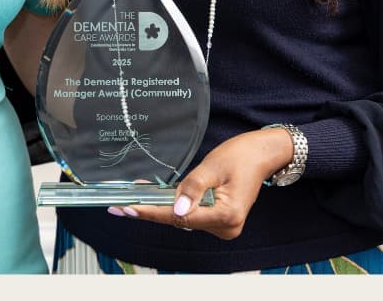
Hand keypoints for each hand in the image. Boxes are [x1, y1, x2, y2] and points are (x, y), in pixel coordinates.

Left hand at [125, 128, 292, 239]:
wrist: (261, 154)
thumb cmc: (239, 156)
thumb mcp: (212, 167)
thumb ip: (193, 188)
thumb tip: (176, 209)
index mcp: (226, 216)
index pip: (180, 217)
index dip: (150, 213)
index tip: (126, 210)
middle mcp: (226, 228)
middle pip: (180, 220)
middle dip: (153, 209)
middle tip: (121, 203)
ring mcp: (224, 227)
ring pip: (185, 218)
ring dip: (164, 206)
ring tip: (138, 194)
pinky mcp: (220, 221)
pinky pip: (193, 215)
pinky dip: (177, 205)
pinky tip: (160, 195)